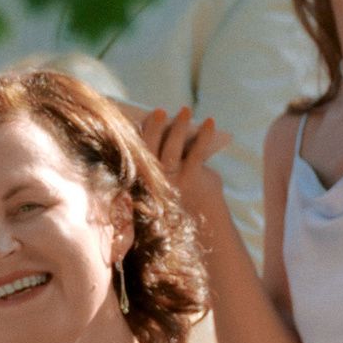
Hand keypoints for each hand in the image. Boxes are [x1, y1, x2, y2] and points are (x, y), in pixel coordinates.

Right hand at [138, 106, 233, 222]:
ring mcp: (172, 182)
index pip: (132, 157)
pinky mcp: (192, 180)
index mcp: (139, 187)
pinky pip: (197, 152)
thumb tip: (171, 133)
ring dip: (180, 126)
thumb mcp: (164, 191)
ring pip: (173, 148)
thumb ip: (162, 168)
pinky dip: (205, 135)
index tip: (135, 119)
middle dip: (154, 128)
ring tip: (185, 109)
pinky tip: (210, 122)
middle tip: (159, 111)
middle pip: (150, 149)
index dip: (133, 137)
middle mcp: (151, 184)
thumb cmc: (181, 208)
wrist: (202, 232)